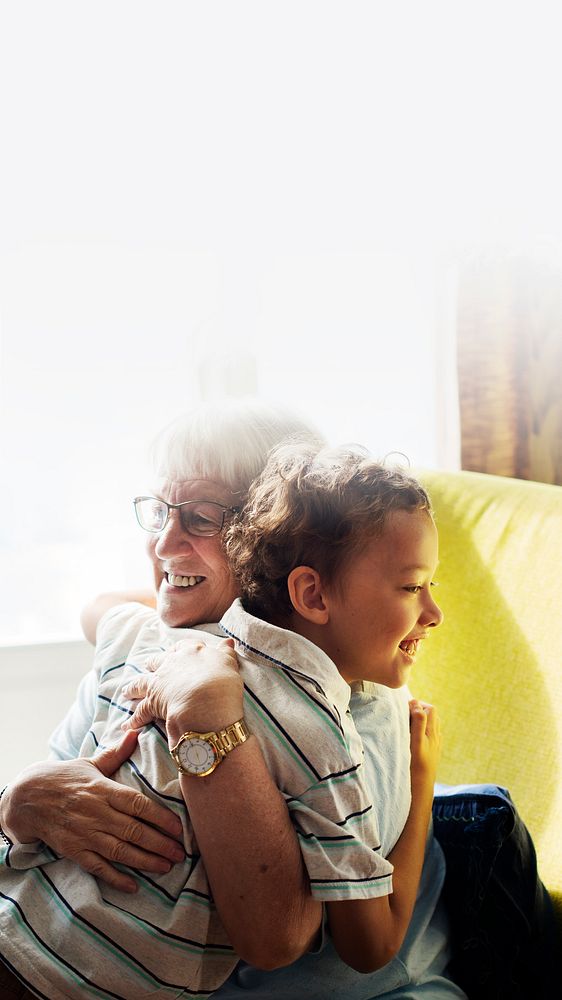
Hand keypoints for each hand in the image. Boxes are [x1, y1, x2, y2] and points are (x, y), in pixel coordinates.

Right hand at [2, 731, 184, 892]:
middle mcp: (96, 813)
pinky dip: (115, 877)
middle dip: (160, 844)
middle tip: (181, 853)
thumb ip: (115, 754)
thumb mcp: (89, 764)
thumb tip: (135, 733)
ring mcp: (84, 833)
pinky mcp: (73, 850)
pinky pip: (97, 867)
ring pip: (120, 851)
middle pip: (133, 830)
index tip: (179, 828)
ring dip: (145, 861)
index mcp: (102, 789)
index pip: (138, 804)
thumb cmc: (62, 778)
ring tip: (167, 867)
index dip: (160, 817)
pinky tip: (133, 885)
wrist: (26, 799)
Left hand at [121, 636, 242, 738]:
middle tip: (148, 666)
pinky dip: (133, 720)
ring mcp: (159, 683)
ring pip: (141, 683)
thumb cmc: (222, 682)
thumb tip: (228, 642)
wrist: (207, 703)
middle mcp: (171, 664)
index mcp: (191, 652)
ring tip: (127, 692)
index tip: (176, 653)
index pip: (182, 647)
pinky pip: (140, 712)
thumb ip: (225, 652)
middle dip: (153, 664)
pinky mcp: (152, 703)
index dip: (178, 651)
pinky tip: (127, 725)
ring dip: (133, 688)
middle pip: (157, 661)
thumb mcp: (228, 663)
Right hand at [408, 699, 440, 794]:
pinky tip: (413, 737)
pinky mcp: (432, 752)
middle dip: (420, 711)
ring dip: (421, 720)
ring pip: (431, 725)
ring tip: (408, 724)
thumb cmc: (416, 764)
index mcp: (432, 732)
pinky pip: (429, 735)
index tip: (405, 709)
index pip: (430, 709)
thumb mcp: (416, 741)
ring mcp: (435, 745)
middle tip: (405, 714)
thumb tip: (416, 704)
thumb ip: (418, 722)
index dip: (418, 705)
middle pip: (432, 716)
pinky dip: (422, 730)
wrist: (421, 787)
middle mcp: (436, 737)